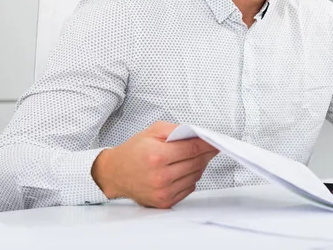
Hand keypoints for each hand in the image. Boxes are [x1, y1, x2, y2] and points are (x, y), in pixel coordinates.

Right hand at [91, 121, 218, 208]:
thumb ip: (177, 130)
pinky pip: (189, 188)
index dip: (207, 145)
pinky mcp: (164, 202)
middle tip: (209, 147)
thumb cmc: (134, 150)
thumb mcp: (153, 131)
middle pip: (196, 163)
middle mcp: (160, 177)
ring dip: (198, 166)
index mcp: (157, 156)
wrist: (116, 173)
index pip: (192, 150)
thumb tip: (199, 134)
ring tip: (192, 158)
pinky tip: (183, 170)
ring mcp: (163, 192)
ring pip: (195, 176)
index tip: (216, 142)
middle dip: (205, 154)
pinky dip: (190, 178)